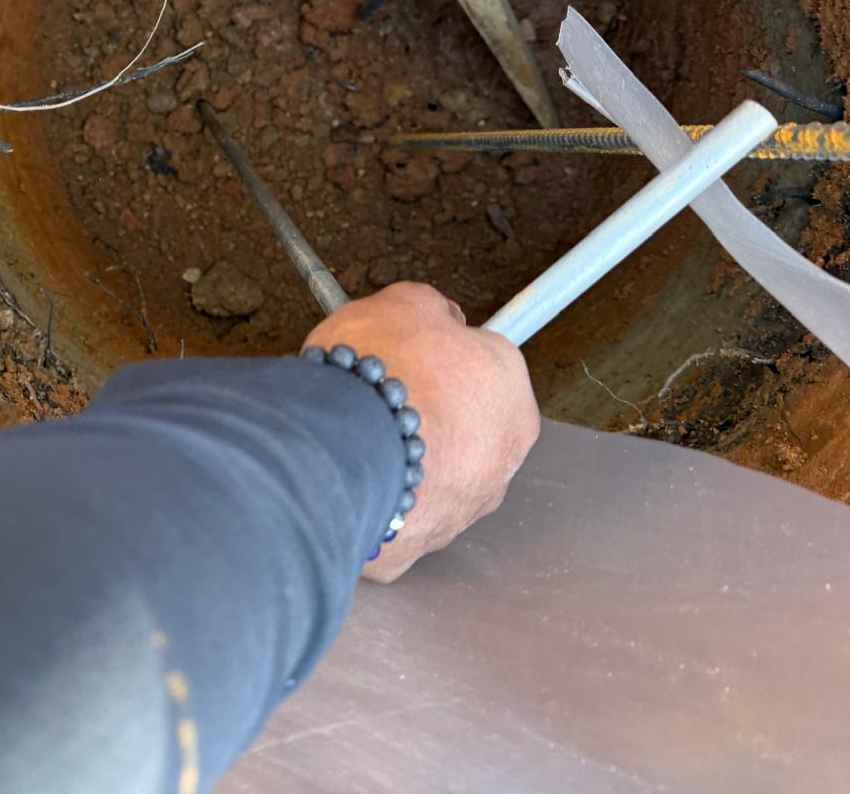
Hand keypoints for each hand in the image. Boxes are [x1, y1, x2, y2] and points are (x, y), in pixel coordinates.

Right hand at [303, 282, 538, 581]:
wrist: (340, 446)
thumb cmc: (380, 372)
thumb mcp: (404, 303)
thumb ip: (430, 307)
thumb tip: (438, 316)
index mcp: (508, 391)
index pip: (483, 365)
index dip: (440, 356)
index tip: (408, 353)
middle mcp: (501, 457)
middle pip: (464, 425)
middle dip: (427, 411)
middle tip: (377, 394)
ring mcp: (463, 509)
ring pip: (434, 476)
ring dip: (404, 458)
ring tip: (355, 436)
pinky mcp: (420, 546)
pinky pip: (399, 516)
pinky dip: (378, 499)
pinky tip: (349, 478)